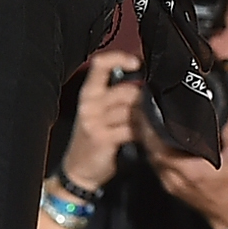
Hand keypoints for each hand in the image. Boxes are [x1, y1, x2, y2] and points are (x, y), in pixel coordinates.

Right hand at [60, 48, 139, 192]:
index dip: (119, 58)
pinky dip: (141, 133)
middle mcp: (89, 103)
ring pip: (131, 110)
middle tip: (149, 110)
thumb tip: (145, 85)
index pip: (100, 64)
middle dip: (143, 101)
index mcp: (88, 93)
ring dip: (143, 119)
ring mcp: (94, 120)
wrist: (78, 170)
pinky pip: (131, 129)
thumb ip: (119, 98)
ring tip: (145, 126)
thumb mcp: (101, 113)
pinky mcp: (102, 137)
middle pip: (126, 91)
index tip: (136, 62)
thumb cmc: (93, 138)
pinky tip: (141, 137)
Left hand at [148, 115, 227, 228]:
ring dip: (148, 142)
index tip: (151, 115)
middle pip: (151, 153)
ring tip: (150, 123)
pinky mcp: (170, 187)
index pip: (160, 150)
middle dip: (146, 133)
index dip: (151, 133)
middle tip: (147, 114)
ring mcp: (171, 184)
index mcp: (190, 171)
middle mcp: (175, 179)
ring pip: (151, 159)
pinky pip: (156, 166)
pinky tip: (157, 142)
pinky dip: (154, 152)